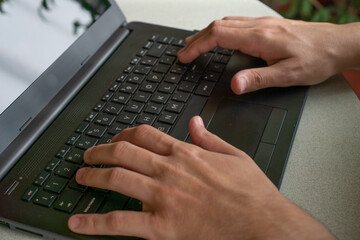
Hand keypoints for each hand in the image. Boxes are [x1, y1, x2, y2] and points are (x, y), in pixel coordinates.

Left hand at [68, 117, 334, 239]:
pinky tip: (78, 222)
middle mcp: (169, 171)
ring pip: (116, 179)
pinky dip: (95, 222)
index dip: (124, 134)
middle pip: (123, 152)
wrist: (263, 223)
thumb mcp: (234, 155)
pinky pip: (119, 222)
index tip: (115, 139)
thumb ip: (209, 138)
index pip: (144, 135)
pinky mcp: (161, 226)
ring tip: (80, 177)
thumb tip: (195, 124)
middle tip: (89, 156)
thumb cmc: (251, 193)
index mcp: (185, 153)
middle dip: (100, 152)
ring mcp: (162, 197)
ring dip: (93, 176)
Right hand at [178, 17, 359, 93]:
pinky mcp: (267, 26)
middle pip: (217, 26)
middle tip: (183, 53)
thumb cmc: (317, 59)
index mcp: (260, 38)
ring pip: (225, 23)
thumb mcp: (288, 75)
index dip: (197, 46)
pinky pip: (236, 24)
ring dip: (206, 34)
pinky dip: (220, 31)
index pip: (218, 36)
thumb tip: (235, 85)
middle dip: (196, 40)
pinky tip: (219, 39)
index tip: (185, 56)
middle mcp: (259, 27)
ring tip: (194, 45)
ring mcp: (262, 24)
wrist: (337, 44)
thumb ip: (259, 79)